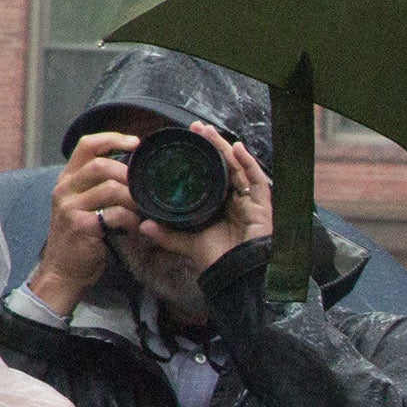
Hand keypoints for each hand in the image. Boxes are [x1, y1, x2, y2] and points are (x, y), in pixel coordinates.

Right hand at [27, 130, 140, 314]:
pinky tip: (136, 228)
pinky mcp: (81, 225)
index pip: (87, 145)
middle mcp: (65, 188)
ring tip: (142, 211)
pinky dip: (131, 220)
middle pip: (101, 164)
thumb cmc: (82, 237)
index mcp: (68, 178)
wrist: (64, 269)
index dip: (113, 138)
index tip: (136, 142)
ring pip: (111, 188)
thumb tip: (136, 174)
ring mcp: (70, 206)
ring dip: (134, 199)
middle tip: (146, 187)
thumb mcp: (85, 204)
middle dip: (129, 174)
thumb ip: (101, 187)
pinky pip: (114, 214)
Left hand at [133, 123, 271, 275]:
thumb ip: (168, 234)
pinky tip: (237, 148)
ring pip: (240, 169)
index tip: (188, 140)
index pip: (213, 175)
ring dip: (225, 148)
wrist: (238, 278)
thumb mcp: (188, 244)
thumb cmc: (220, 262)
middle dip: (213, 146)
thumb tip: (143, 225)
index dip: (202, 156)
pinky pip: (258, 181)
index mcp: (222, 207)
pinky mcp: (263, 207)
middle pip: (226, 167)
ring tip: (210, 132)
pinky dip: (249, 164)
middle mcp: (238, 201)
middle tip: (197, 128)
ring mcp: (252, 203)